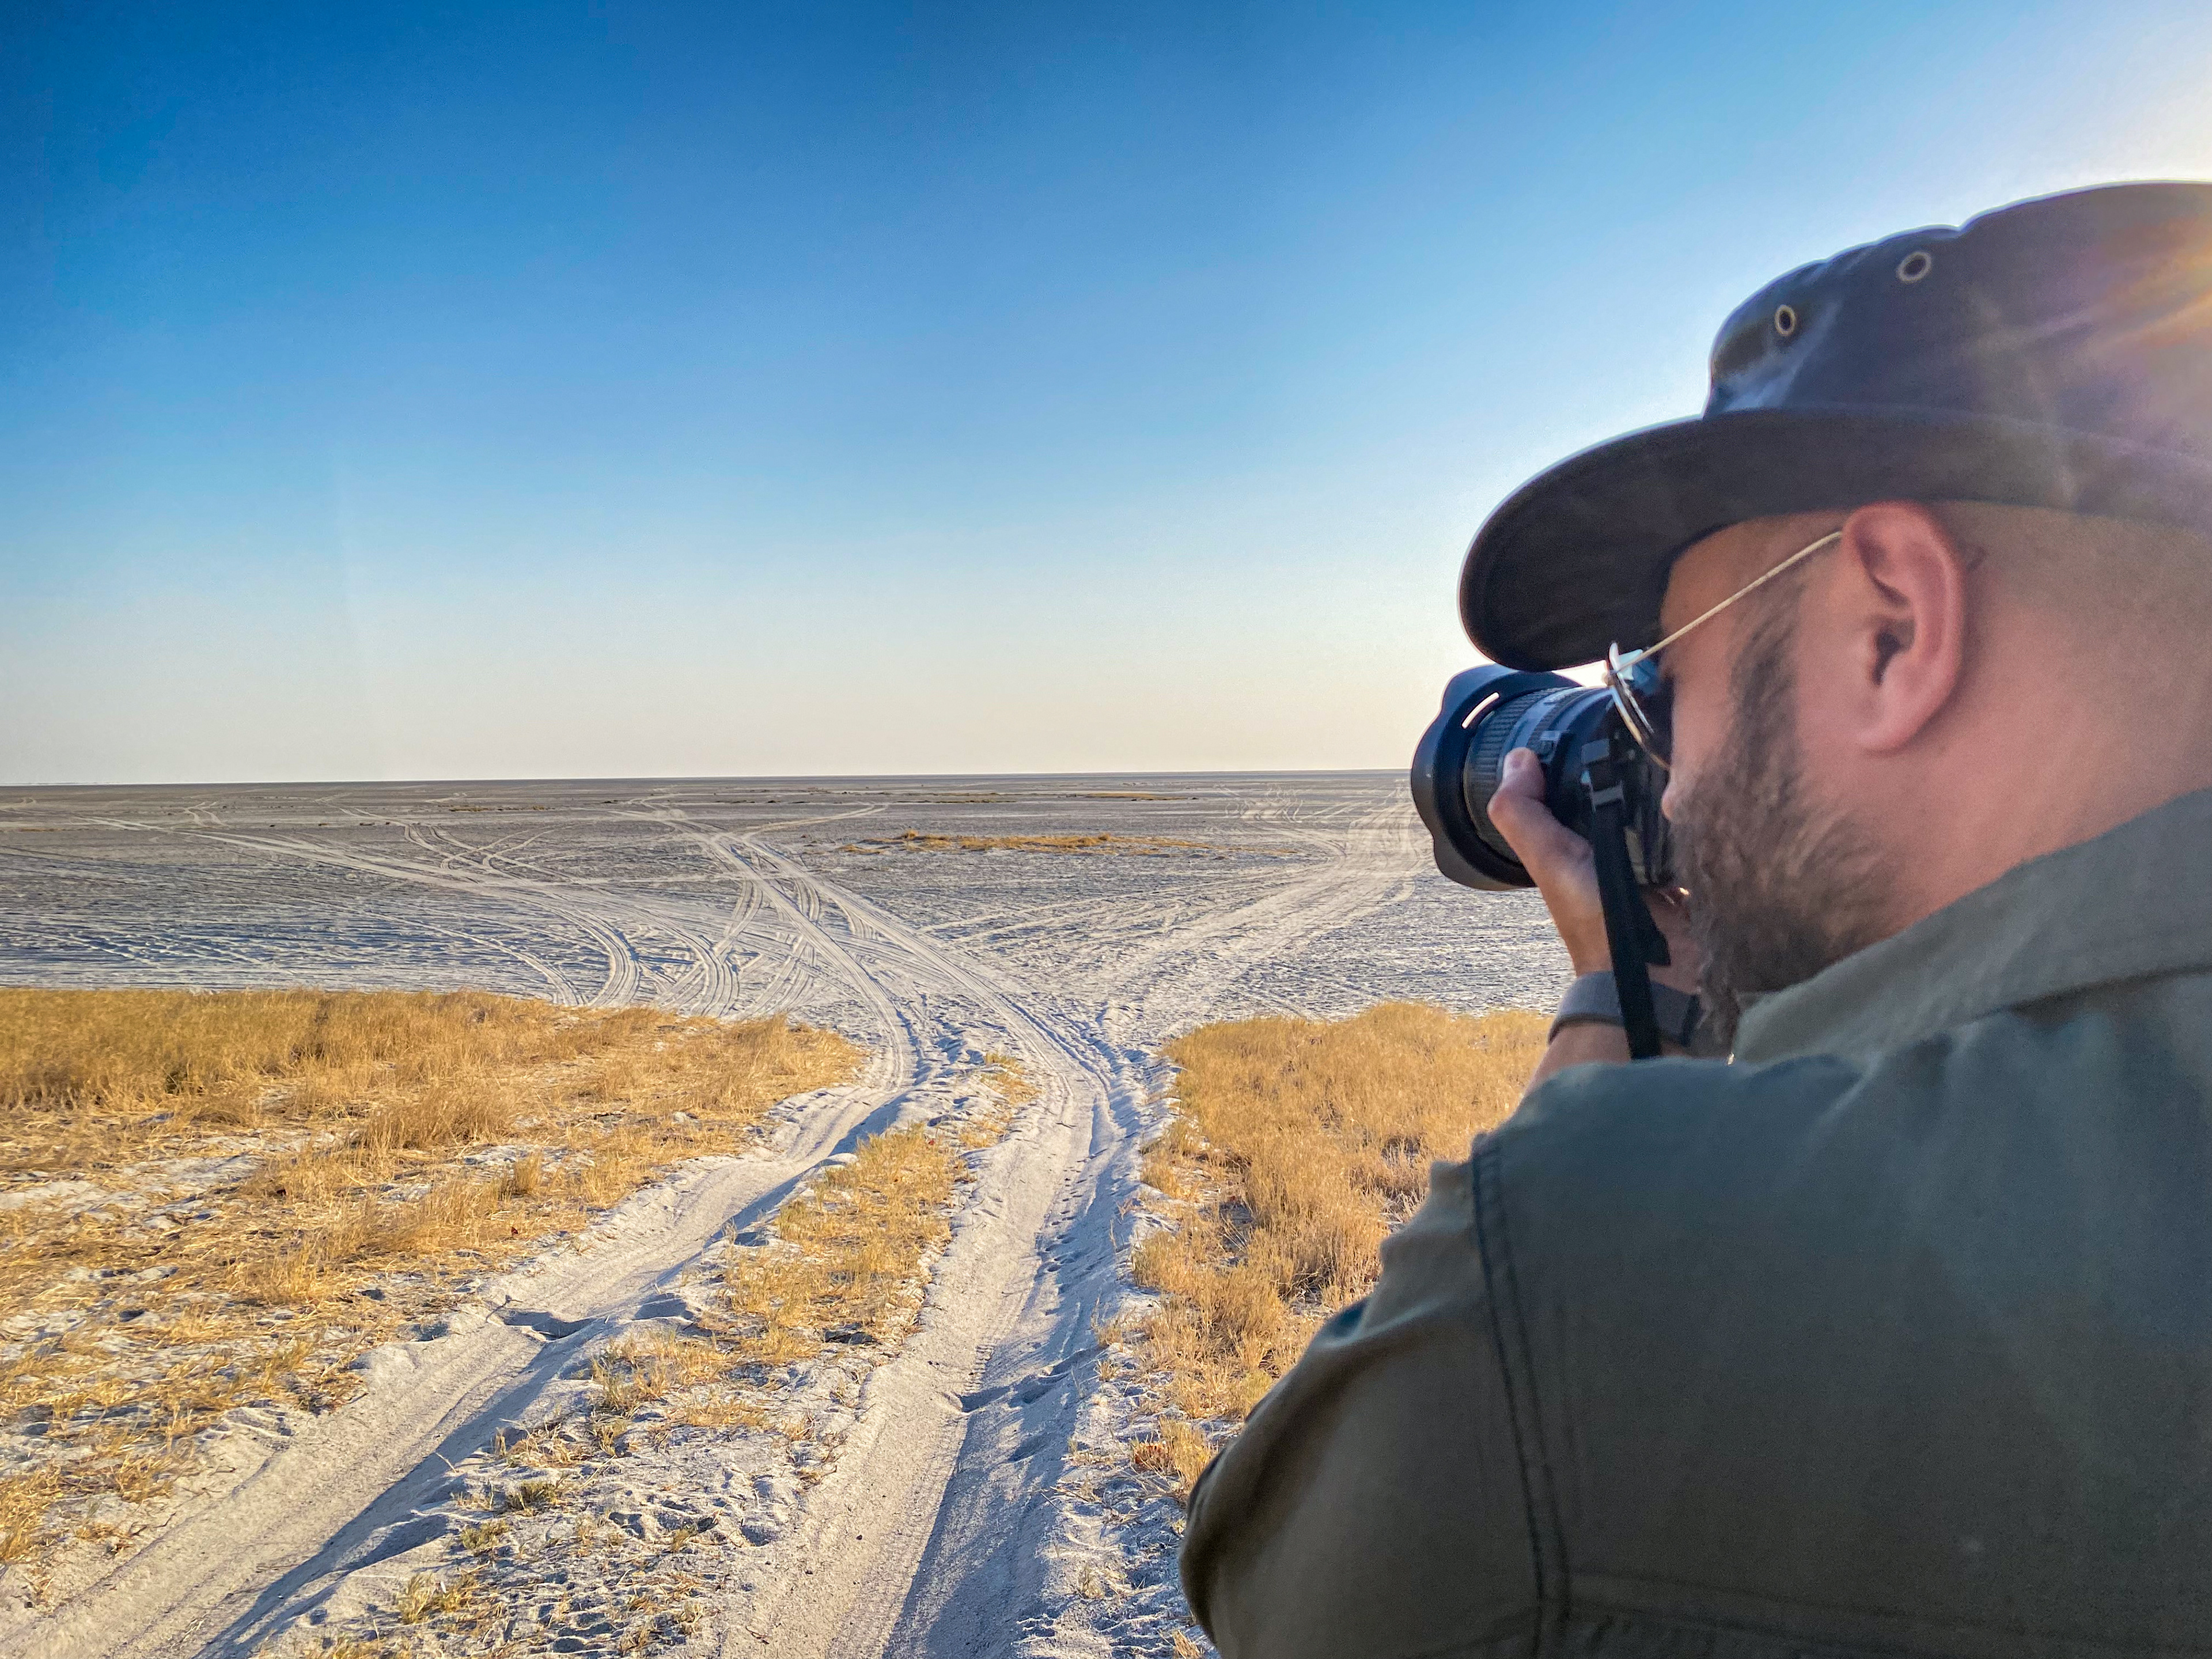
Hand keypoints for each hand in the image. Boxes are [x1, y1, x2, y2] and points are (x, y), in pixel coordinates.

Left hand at [1487, 748, 1699, 990]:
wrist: (1657, 973)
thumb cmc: (1599, 919)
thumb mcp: (1552, 861)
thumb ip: (1524, 815)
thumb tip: (1518, 758)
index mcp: (1579, 836)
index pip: (1582, 777)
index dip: (1586, 749)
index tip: (1605, 716)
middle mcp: (1617, 838)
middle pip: (1629, 783)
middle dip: (1640, 760)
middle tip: (1659, 726)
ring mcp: (1658, 850)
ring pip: (1667, 798)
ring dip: (1676, 780)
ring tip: (1690, 748)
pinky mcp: (1694, 859)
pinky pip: (1701, 821)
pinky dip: (1704, 806)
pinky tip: (1714, 783)